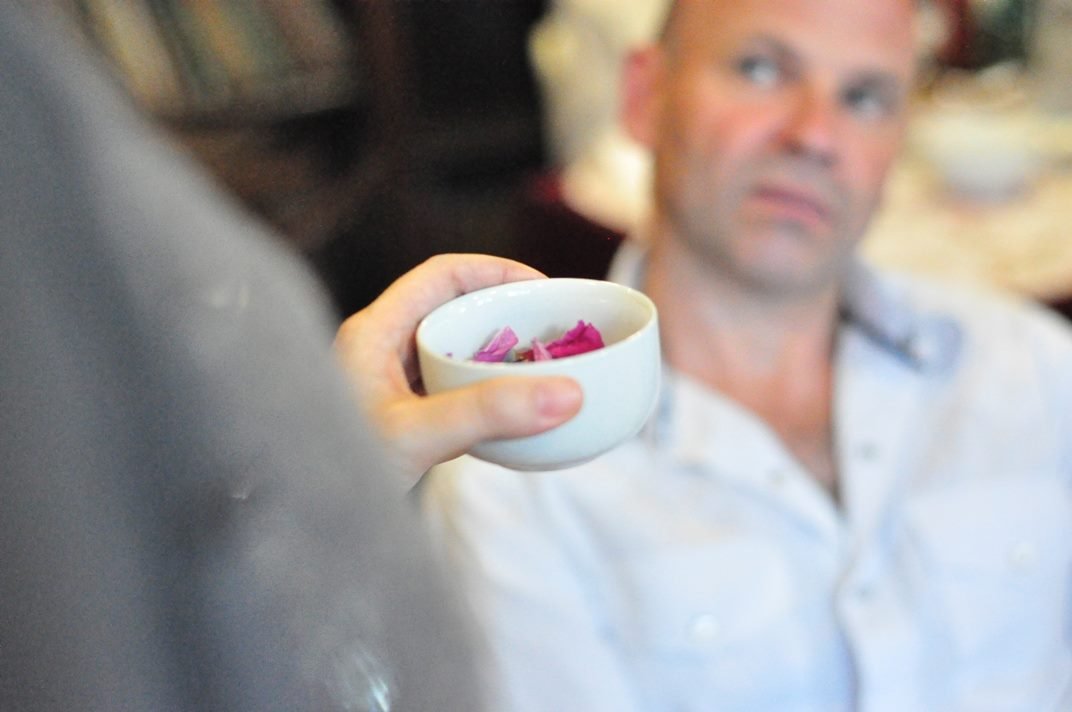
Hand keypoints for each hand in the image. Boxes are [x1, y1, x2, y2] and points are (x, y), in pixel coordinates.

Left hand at [335, 254, 582, 481]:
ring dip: (497, 357)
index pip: (440, 275)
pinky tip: (510, 415)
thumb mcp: (415, 436)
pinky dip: (484, 394)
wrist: (294, 521)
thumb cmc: (332, 470)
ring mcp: (387, 386)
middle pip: (451, 310)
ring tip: (541, 369)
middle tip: (550, 332)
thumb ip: (488, 413)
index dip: (494, 271)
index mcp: (373, 332)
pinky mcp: (398, 420)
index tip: (541, 289)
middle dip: (504, 315)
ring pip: (452, 352)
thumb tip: (567, 394)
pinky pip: (450, 390)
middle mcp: (378, 350)